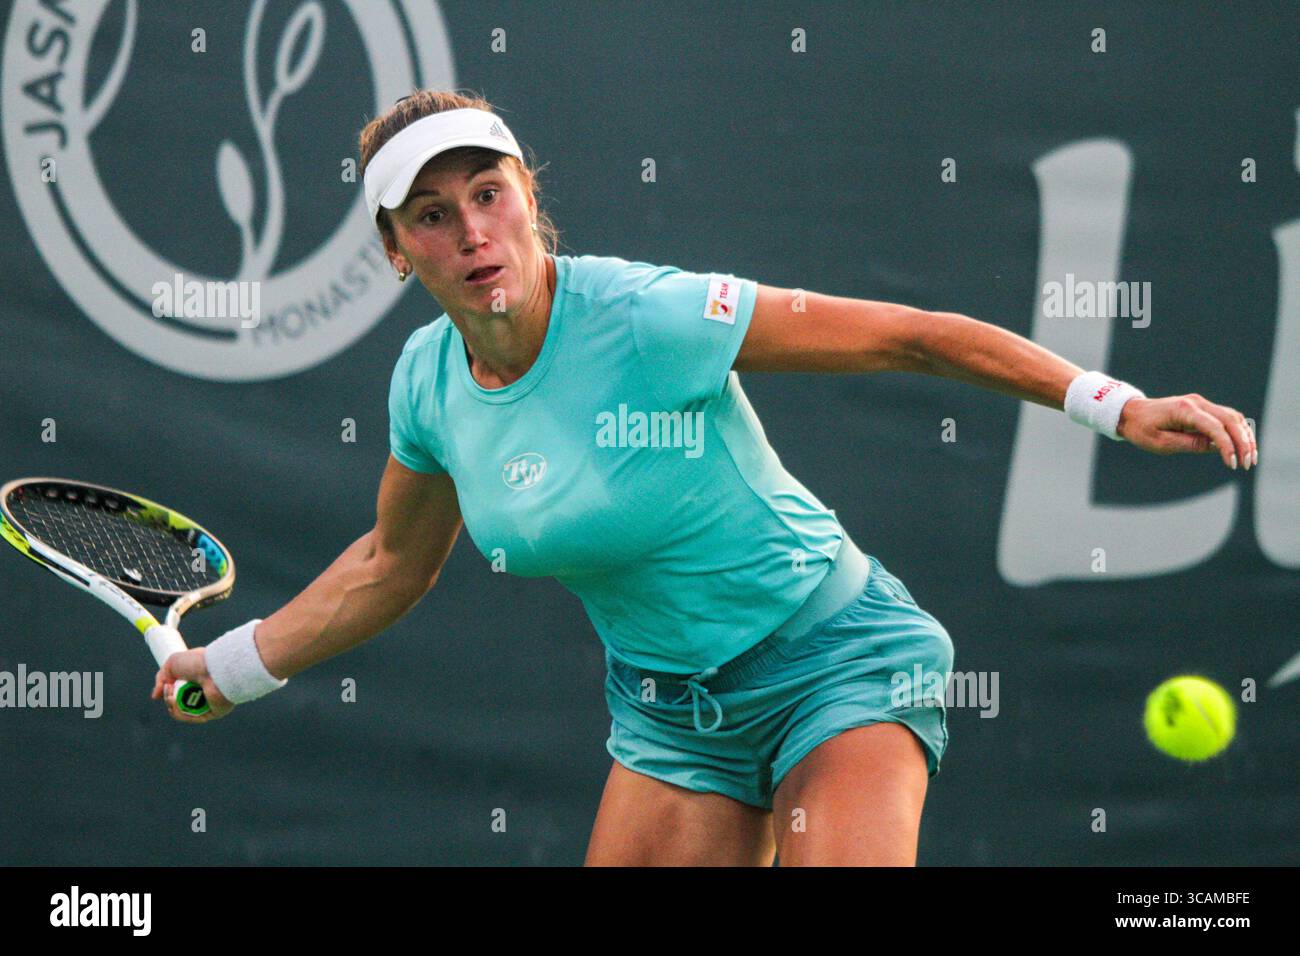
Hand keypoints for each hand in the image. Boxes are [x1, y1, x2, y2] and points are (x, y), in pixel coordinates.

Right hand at [150, 647, 234, 722]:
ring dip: (172, 706)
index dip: (170, 691)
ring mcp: (210, 702)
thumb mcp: (172, 663)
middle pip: (181, 702)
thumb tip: (155, 696)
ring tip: (171, 696)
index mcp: (199, 678)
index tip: (164, 686)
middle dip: (169, 699)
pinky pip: (193, 718)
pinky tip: (175, 703)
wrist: (215, 668)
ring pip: (185, 712)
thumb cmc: (197, 662)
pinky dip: (180, 713)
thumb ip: (161, 678)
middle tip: (168, 690)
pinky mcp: (214, 712)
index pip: (181, 689)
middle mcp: (205, 690)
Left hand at [1117, 394, 1257, 469]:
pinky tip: (1242, 447)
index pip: (1215, 427)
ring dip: (1245, 437)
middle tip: (1249, 464)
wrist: (1130, 413)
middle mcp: (1197, 402)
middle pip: (1231, 420)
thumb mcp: (1161, 443)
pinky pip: (1226, 417)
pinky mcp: (1202, 408)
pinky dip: (1237, 431)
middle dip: (1243, 443)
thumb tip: (1219, 447)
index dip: (1228, 446)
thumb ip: (1190, 444)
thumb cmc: (1142, 430)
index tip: (1233, 464)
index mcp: (1185, 410)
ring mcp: (1201, 403)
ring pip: (1233, 417)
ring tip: (1250, 458)